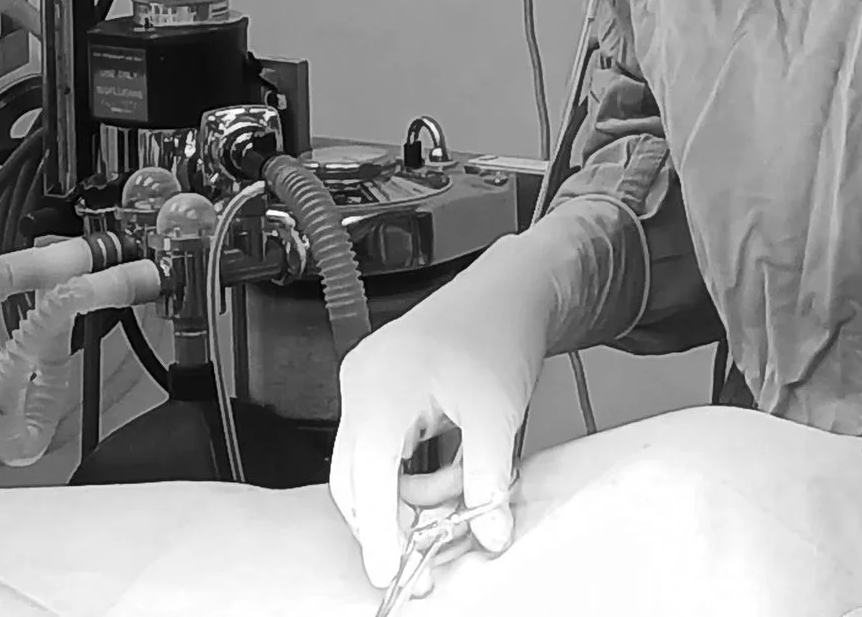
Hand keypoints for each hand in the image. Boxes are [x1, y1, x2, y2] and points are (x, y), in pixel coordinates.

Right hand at [329, 239, 555, 587]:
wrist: (507, 289)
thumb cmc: (497, 330)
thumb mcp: (498, 414)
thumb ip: (488, 480)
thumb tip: (487, 532)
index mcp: (382, 385)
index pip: (366, 476)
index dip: (378, 531)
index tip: (389, 571)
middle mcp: (362, 381)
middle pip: (354, 476)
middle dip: (392, 520)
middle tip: (427, 554)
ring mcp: (365, 382)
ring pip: (367, 465)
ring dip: (408, 494)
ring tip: (461, 489)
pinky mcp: (376, 386)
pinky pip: (378, 446)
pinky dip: (409, 471)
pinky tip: (449, 470)